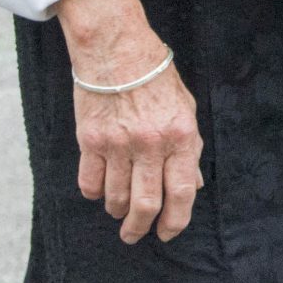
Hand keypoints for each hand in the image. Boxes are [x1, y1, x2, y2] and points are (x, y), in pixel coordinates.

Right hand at [56, 0, 203, 243]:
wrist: (116, 48)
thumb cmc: (155, 77)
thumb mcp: (185, 108)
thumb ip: (189, 149)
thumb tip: (193, 186)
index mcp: (181, 135)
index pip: (182, 192)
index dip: (176, 221)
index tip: (168, 233)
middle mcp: (151, 143)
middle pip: (146, 204)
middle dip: (141, 228)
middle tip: (135, 234)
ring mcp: (118, 144)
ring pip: (116, 198)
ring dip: (117, 211)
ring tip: (118, 210)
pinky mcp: (90, 140)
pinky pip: (89, 183)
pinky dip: (94, 193)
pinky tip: (99, 189)